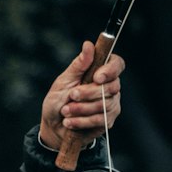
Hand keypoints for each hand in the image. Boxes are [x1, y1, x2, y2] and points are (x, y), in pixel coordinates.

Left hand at [39, 40, 123, 154]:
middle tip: (72, 95)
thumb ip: (79, 64)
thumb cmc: (59, 100)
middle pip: (111, 86)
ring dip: (81, 108)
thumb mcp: (64, 80)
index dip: (110, 70)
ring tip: (66, 111)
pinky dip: (81, 120)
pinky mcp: (108, 120)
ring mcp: (111, 104)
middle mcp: (109, 86)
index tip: (96, 77)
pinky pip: (100, 119)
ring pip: (104, 104)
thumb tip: (88, 45)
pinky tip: (70, 121)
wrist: (54, 126)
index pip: (117, 64)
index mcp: (100, 71)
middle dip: (88, 93)